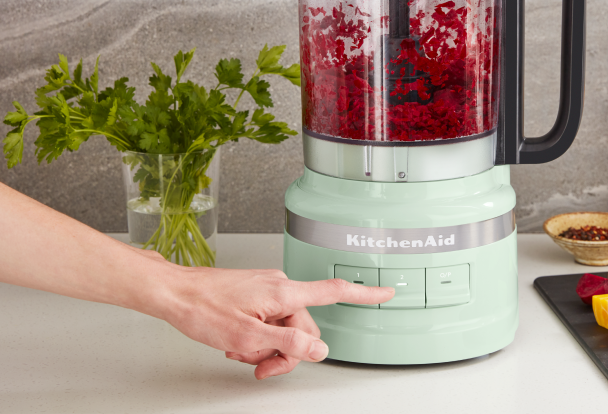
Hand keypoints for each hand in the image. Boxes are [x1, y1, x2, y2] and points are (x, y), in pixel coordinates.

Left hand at [159, 267, 393, 378]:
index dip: (363, 293)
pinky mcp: (256, 294)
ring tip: (240, 350)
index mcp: (284, 293)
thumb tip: (319, 350)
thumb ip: (288, 344)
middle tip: (260, 365)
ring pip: (285, 327)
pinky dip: (258, 335)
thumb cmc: (205, 309)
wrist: (177, 294)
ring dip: (267, 346)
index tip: (385, 293)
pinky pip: (270, 320)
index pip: (334, 292)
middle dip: (286, 352)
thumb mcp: (248, 337)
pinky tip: (238, 341)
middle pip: (305, 327)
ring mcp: (268, 290)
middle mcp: (280, 287)